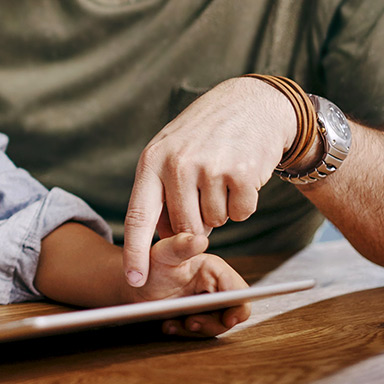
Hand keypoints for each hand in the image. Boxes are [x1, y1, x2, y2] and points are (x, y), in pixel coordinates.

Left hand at [123, 77, 295, 285]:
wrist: (250, 103)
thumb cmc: (205, 135)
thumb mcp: (171, 153)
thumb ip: (162, 194)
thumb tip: (166, 238)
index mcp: (152, 162)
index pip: (138, 217)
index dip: (135, 252)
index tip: (133, 280)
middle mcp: (177, 165)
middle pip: (185, 228)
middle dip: (197, 223)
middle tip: (204, 192)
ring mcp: (210, 168)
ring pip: (215, 223)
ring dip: (222, 208)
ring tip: (221, 176)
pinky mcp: (242, 173)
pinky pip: (241, 214)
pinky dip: (244, 203)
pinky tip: (241, 176)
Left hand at [126, 232, 251, 335]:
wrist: (136, 284)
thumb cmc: (152, 264)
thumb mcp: (163, 253)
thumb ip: (180, 245)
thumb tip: (200, 240)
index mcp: (214, 269)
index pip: (237, 290)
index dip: (239, 307)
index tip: (228, 320)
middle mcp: (215, 286)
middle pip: (230, 312)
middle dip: (212, 322)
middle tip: (190, 323)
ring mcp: (207, 303)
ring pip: (215, 325)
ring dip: (196, 329)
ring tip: (173, 323)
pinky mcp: (198, 317)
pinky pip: (200, 331)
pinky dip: (185, 332)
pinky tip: (169, 325)